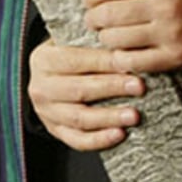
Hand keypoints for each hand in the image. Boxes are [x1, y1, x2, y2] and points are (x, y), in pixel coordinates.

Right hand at [27, 39, 145, 150]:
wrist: (51, 75)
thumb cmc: (72, 53)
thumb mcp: (75, 41)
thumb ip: (95, 40)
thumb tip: (127, 43)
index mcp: (44, 59)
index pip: (76, 60)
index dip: (106, 62)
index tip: (132, 63)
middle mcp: (41, 87)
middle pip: (79, 90)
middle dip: (112, 89)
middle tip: (139, 88)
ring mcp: (46, 112)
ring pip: (79, 118)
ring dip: (109, 117)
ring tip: (134, 115)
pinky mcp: (55, 131)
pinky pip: (77, 140)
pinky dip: (99, 140)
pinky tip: (120, 134)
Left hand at [83, 0, 181, 72]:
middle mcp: (166, 4)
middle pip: (108, 14)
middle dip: (93, 18)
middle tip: (94, 20)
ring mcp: (170, 33)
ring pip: (115, 39)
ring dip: (106, 39)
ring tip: (110, 35)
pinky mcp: (174, 57)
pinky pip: (132, 61)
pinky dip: (121, 57)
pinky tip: (123, 52)